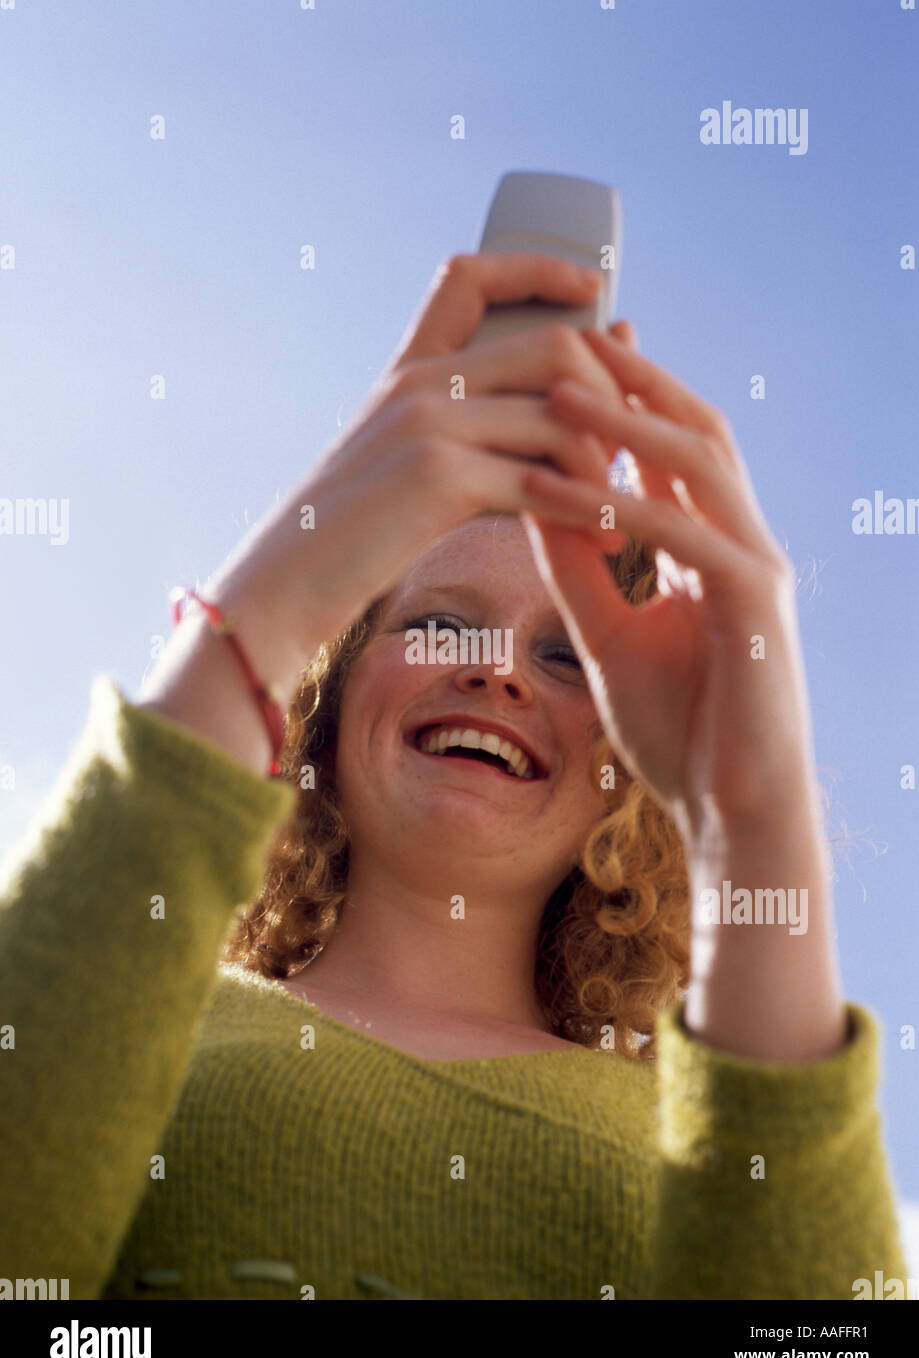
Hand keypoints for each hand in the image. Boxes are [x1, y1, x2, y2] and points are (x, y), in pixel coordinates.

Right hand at [204, 252, 631, 699]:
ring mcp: (427, 424)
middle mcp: (419, 383)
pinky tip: (599, 540)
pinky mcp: (437, 477)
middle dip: (610, 395)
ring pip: (562, 412)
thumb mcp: (401, 469)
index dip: (540, 269)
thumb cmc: (347, 541)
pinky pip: (543, 481)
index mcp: (408, 373)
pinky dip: (583, 510)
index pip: (470, 278)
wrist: (282, 588)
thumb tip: (553, 435)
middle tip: (625, 453)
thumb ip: (468, 439)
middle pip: (554, 345)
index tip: (592, 287)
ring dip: (605, 465)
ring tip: (615, 511)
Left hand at [521, 323, 820, 845]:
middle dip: (636, 378)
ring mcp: (756, 568)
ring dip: (632, 423)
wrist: (732, 811)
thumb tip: (531, 500)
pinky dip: (635, 506)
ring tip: (566, 387)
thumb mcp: (607, 634)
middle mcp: (741, 543)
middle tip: (575, 333)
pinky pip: (693, 538)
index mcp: (712, 546)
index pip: (671, 450)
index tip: (576, 351)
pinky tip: (580, 487)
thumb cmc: (680, 729)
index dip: (627, 395)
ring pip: (702, 465)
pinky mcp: (756, 606)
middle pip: (695, 432)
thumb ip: (578, 568)